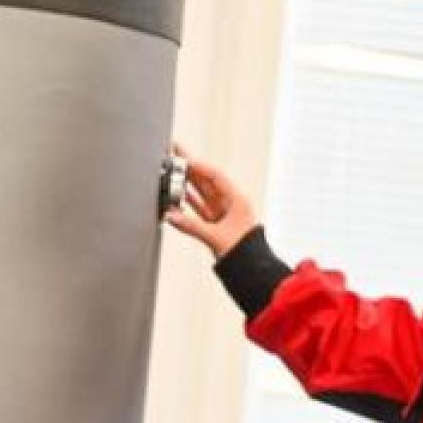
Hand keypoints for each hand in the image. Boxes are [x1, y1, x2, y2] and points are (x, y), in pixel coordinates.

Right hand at [164, 142, 259, 258]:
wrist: (251, 270)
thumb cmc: (246, 252)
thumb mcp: (216, 237)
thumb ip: (191, 226)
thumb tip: (171, 216)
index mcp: (238, 200)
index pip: (216, 176)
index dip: (199, 166)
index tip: (184, 158)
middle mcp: (230, 203)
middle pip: (207, 180)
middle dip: (191, 167)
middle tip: (176, 152)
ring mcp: (223, 213)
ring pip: (202, 192)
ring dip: (187, 181)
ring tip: (173, 168)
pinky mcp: (216, 223)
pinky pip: (200, 207)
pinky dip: (189, 200)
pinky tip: (179, 192)